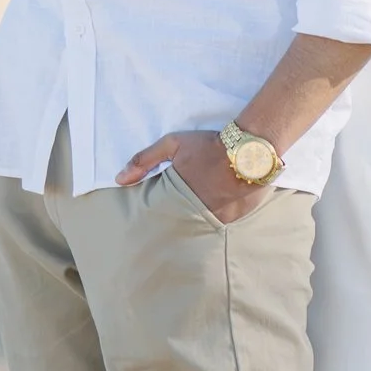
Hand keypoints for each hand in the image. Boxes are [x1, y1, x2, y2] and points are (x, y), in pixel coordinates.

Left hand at [115, 127, 273, 220]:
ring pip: (201, 226)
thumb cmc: (209, 144)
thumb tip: (119, 180)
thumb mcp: (172, 144)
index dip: (160, 212)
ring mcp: (217, 218)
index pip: (161, 213)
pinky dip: (218, 219)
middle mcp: (196, 211)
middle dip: (178, 219)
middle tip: (179, 216)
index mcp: (179, 196)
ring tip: (199, 213)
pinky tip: (219, 211)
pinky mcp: (235, 219)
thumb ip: (144, 160)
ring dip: (198, 221)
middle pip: (181, 223)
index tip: (158, 213)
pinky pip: (221, 225)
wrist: (250, 148)